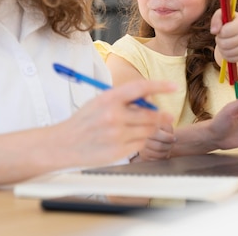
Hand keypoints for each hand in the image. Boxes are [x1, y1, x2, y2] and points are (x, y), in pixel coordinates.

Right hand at [58, 80, 175, 166]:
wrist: (64, 144)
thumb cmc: (84, 121)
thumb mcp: (100, 101)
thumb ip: (123, 99)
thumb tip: (149, 98)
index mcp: (109, 99)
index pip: (140, 88)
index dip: (160, 86)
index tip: (173, 86)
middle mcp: (114, 116)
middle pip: (150, 114)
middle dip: (161, 115)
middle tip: (166, 116)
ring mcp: (117, 135)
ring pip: (148, 130)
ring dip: (149, 128)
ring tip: (137, 128)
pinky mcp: (119, 151)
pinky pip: (141, 144)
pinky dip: (140, 141)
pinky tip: (128, 139)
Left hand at [210, 10, 237, 63]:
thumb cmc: (229, 23)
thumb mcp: (222, 16)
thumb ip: (216, 19)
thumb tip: (214, 31)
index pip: (225, 32)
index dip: (220, 31)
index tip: (222, 29)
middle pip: (224, 44)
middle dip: (219, 40)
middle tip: (222, 36)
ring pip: (226, 52)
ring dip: (221, 48)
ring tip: (225, 41)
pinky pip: (230, 58)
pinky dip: (225, 54)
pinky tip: (228, 48)